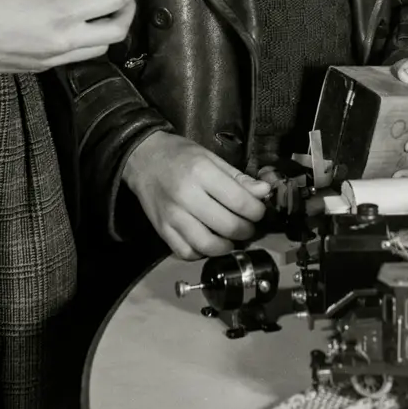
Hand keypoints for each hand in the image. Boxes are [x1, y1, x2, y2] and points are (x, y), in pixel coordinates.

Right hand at [0, 0, 143, 73]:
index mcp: (61, 16)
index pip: (113, 2)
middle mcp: (64, 42)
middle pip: (118, 33)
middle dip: (129, 11)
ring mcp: (54, 59)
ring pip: (101, 48)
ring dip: (111, 28)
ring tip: (105, 6)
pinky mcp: (43, 67)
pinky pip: (79, 55)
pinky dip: (90, 38)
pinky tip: (79, 21)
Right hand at [122, 131, 271, 259]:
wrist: (143, 159)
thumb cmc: (181, 155)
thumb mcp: (211, 157)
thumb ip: (238, 177)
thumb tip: (264, 192)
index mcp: (202, 172)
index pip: (239, 201)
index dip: (257, 211)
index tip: (259, 210)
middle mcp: (186, 196)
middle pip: (227, 226)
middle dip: (246, 230)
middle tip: (249, 225)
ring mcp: (172, 216)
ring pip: (207, 245)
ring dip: (227, 246)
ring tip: (232, 238)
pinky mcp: (161, 230)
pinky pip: (186, 253)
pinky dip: (202, 253)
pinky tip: (208, 242)